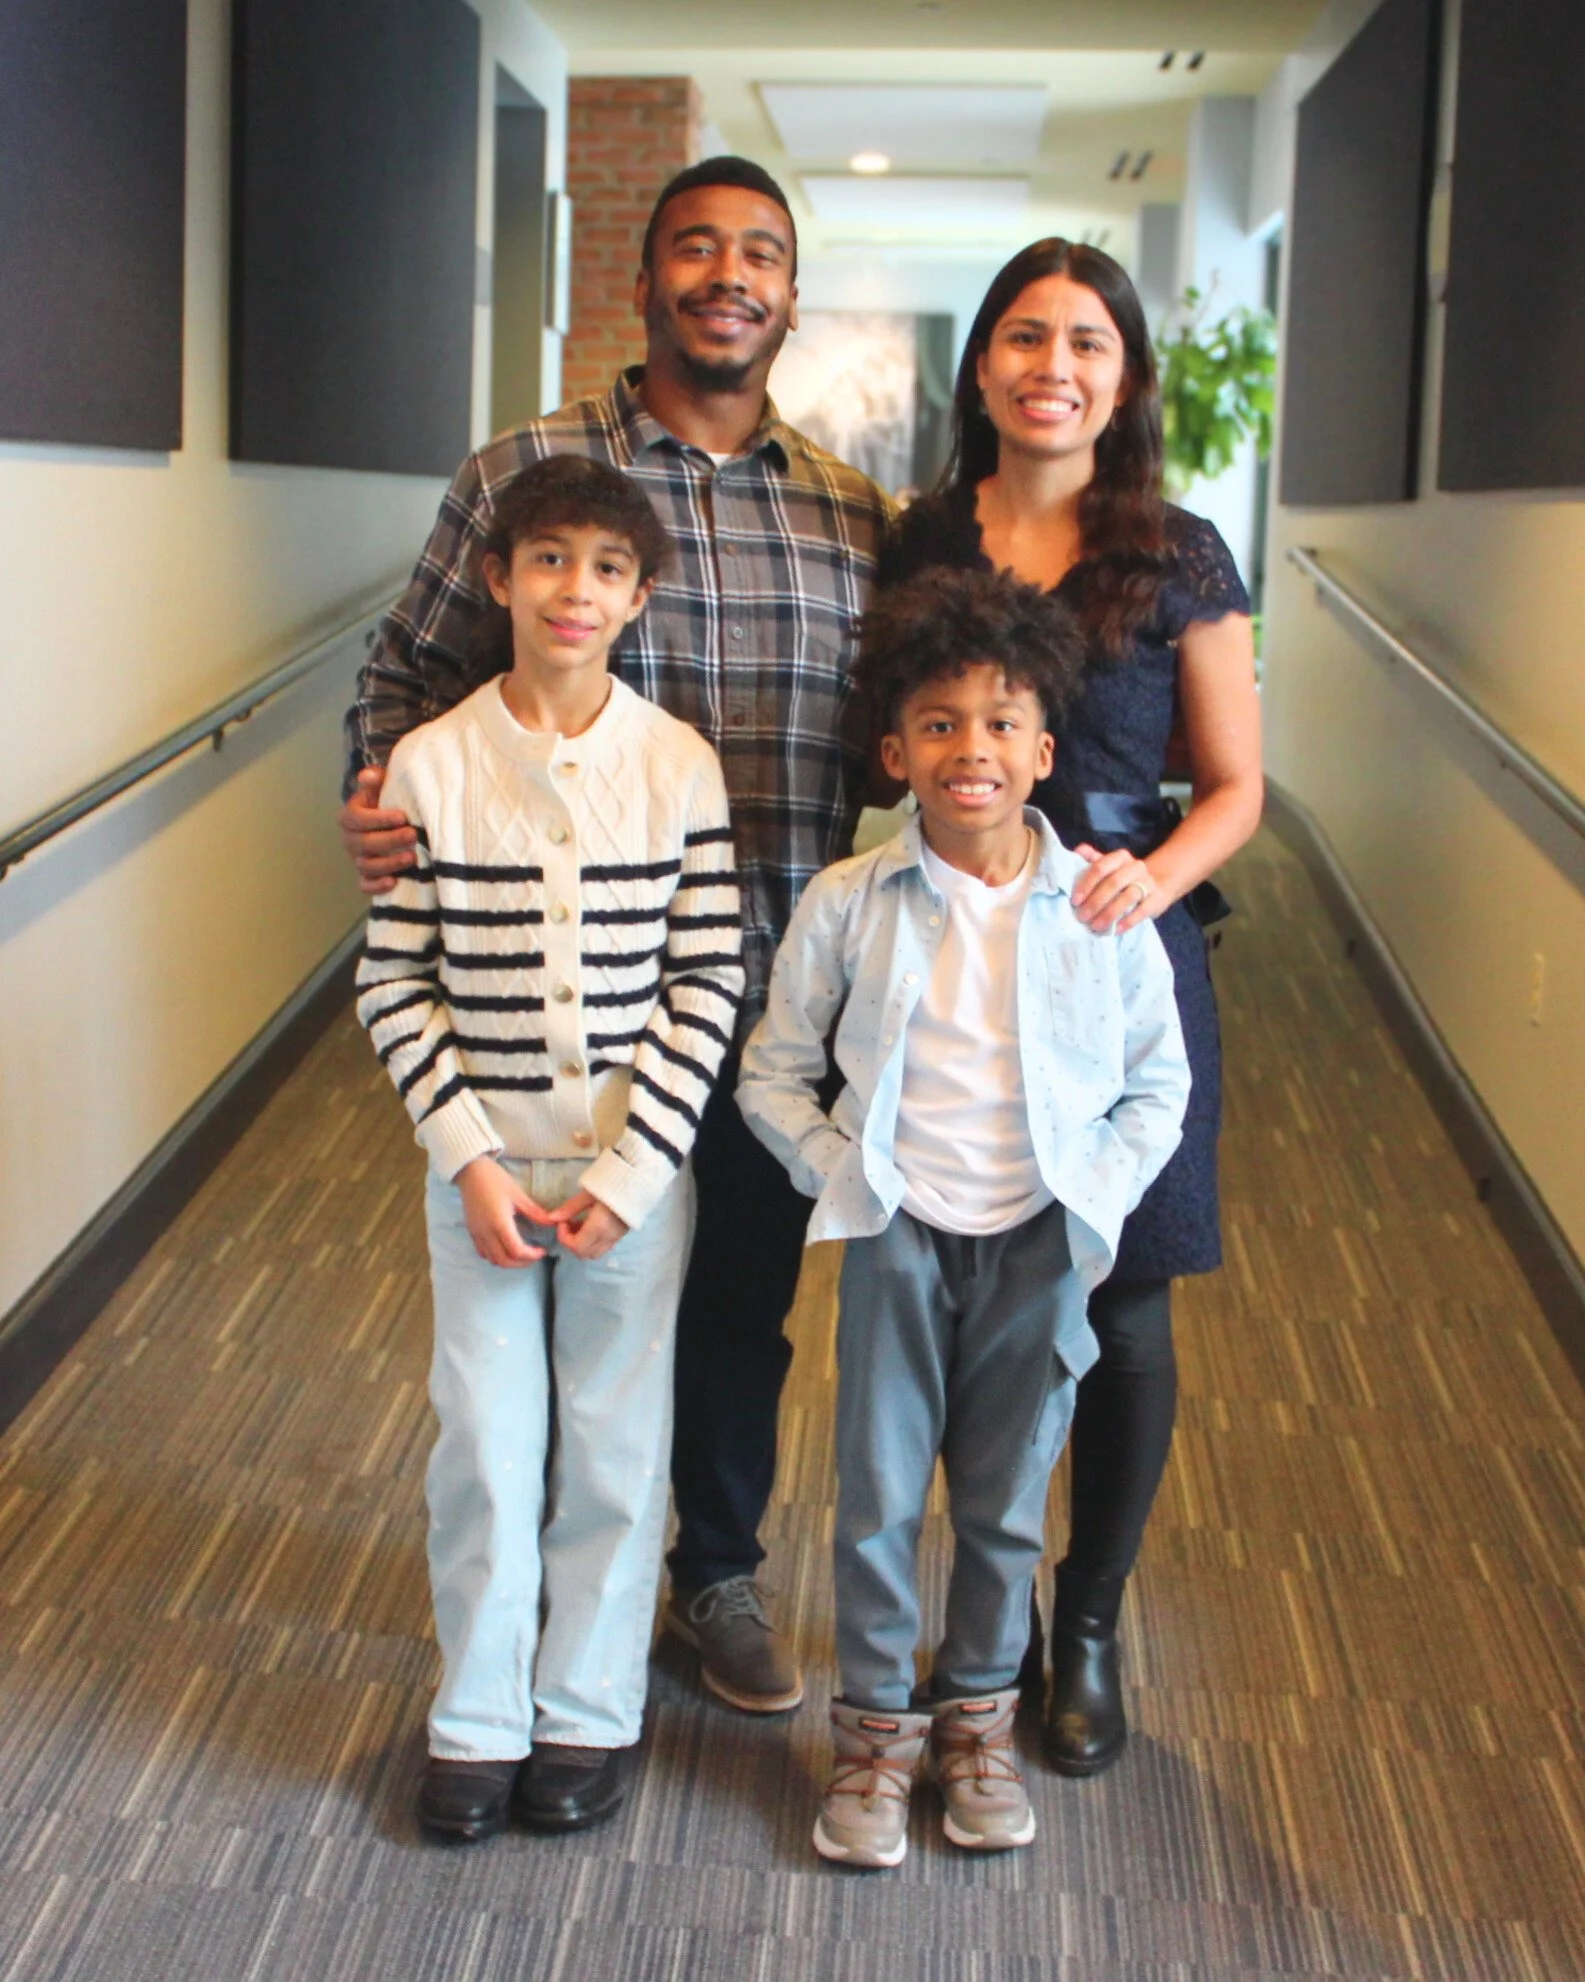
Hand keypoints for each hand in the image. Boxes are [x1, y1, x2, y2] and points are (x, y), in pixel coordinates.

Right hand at [339, 765, 417, 895]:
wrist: (392, 821)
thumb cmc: (388, 801)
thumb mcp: (384, 786)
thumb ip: (377, 779)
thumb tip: (367, 776)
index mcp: (350, 816)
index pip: (357, 818)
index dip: (378, 819)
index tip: (402, 817)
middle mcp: (350, 839)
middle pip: (363, 843)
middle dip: (389, 840)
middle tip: (413, 835)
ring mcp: (357, 859)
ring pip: (366, 865)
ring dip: (389, 863)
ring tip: (412, 858)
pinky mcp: (366, 876)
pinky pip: (365, 885)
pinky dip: (376, 886)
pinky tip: (394, 882)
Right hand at [456, 1156, 555, 1265]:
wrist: (469, 1171)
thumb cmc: (495, 1179)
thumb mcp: (518, 1194)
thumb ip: (535, 1212)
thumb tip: (553, 1222)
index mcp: (499, 1223)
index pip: (516, 1251)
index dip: (532, 1255)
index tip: (542, 1250)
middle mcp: (486, 1233)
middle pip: (504, 1261)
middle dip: (522, 1263)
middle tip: (534, 1255)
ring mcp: (477, 1234)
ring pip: (492, 1259)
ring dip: (509, 1261)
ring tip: (522, 1253)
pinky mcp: (471, 1231)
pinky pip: (482, 1252)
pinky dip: (495, 1256)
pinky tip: (505, 1247)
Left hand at [544, 1188, 629, 1261]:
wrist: (639, 1179)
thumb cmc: (612, 1183)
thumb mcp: (588, 1193)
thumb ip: (570, 1208)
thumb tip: (552, 1218)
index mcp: (599, 1227)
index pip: (576, 1247)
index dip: (564, 1238)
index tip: (562, 1222)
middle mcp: (608, 1236)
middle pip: (585, 1254)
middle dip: (572, 1243)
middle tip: (569, 1224)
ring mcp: (617, 1237)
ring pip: (595, 1253)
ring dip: (583, 1244)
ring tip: (580, 1224)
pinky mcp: (622, 1234)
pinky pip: (604, 1246)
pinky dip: (593, 1241)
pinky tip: (591, 1224)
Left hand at [1070, 844, 1162, 934]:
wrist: (1157, 884)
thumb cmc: (1123, 877)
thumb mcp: (1109, 866)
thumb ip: (1092, 859)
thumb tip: (1078, 851)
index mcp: (1120, 857)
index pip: (1100, 867)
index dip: (1086, 884)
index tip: (1075, 901)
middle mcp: (1135, 867)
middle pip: (1113, 883)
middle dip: (1095, 901)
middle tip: (1082, 916)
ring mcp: (1148, 883)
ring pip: (1128, 897)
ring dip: (1109, 913)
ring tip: (1096, 926)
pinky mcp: (1156, 899)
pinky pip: (1142, 911)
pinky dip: (1128, 921)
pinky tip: (1116, 929)